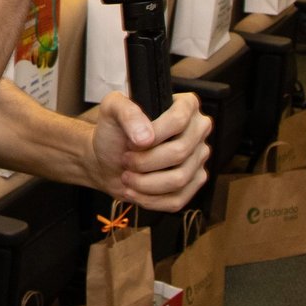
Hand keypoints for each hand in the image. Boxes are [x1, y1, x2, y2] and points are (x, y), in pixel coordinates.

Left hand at [90, 91, 210, 210]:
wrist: (107, 158)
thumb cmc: (114, 132)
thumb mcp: (111, 109)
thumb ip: (126, 112)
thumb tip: (145, 138)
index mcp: (186, 105)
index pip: (179, 119)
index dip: (154, 134)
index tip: (131, 142)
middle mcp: (198, 130)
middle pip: (180, 152)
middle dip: (145, 161)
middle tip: (126, 159)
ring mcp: (198, 158)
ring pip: (180, 179)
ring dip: (146, 183)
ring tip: (127, 176)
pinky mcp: (193, 183)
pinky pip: (178, 200)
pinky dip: (150, 200)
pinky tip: (134, 192)